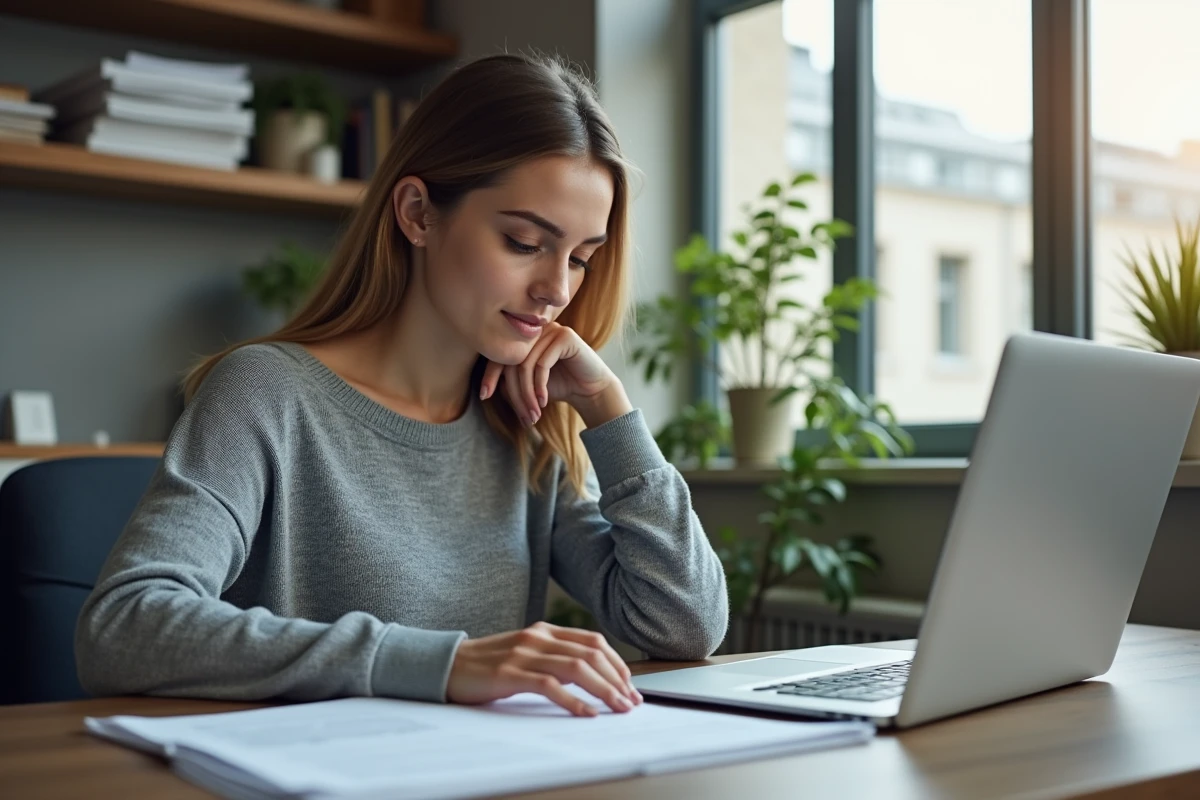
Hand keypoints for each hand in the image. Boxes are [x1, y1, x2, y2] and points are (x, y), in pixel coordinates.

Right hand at [446, 621, 642, 716]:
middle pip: (591, 654)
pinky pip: (550, 685)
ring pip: (577, 668)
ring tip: (618, 708)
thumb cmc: (489, 665)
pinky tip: (587, 713)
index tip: (630, 686)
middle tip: (631, 702)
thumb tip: (592, 678)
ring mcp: (524, 653)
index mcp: (545, 631)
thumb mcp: (526, 654)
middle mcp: (538, 637)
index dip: (617, 663)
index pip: (593, 641)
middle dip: (617, 679)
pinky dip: (573, 700)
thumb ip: (554, 658)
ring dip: (603, 690)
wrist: (448, 664)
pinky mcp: (510, 673)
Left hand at [480, 321, 630, 427]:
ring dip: (527, 395)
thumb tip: (489, 384)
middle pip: (512, 361)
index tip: (484, 395)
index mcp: (524, 337)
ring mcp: (551, 330)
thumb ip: (509, 382)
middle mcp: (536, 330)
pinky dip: (540, 386)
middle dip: (516, 393)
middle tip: (524, 416)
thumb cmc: (558, 387)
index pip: (500, 354)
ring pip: (525, 365)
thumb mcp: (528, 386)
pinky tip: (544, 401)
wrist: (591, 391)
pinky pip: (542, 363)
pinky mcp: (565, 336)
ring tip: (534, 414)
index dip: (490, 375)